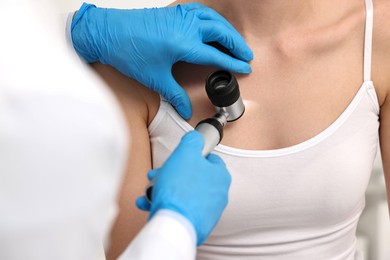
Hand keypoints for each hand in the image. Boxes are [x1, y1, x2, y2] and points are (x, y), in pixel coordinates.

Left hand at [71, 3, 252, 118]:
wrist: (107, 32)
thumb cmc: (128, 52)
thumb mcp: (154, 78)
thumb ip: (174, 95)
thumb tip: (185, 110)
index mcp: (183, 44)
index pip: (216, 54)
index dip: (233, 61)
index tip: (245, 67)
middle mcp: (185, 26)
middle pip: (221, 32)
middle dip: (237, 43)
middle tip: (247, 54)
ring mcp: (179, 16)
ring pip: (212, 18)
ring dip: (227, 29)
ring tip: (235, 40)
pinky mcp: (173, 11)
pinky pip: (200, 11)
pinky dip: (212, 17)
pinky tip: (213, 25)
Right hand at [136, 131, 230, 244]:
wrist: (174, 224)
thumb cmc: (180, 189)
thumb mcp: (185, 153)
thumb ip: (193, 140)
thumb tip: (196, 137)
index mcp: (220, 176)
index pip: (208, 158)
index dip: (190, 155)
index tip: (177, 158)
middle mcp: (218, 194)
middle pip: (193, 176)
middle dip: (172, 174)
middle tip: (158, 175)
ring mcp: (208, 211)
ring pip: (184, 193)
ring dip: (165, 189)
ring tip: (151, 191)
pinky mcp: (197, 224)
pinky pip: (180, 209)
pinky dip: (166, 205)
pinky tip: (150, 203)